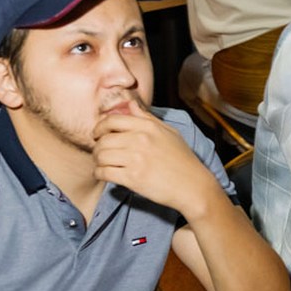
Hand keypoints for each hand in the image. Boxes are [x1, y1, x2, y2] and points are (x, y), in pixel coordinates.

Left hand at [93, 98, 223, 218]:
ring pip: (101, 155)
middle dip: (97, 147)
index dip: (100, 127)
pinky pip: (104, 172)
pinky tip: (104, 175)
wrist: (193, 186)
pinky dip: (99, 174)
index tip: (98, 135)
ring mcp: (136, 159)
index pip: (112, 120)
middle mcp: (140, 140)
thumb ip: (147, 117)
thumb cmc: (183, 160)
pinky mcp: (132, 178)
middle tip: (100, 153)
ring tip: (102, 164)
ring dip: (97, 161)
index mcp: (148, 127)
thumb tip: (130, 103)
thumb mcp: (169, 133)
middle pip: (104, 139)